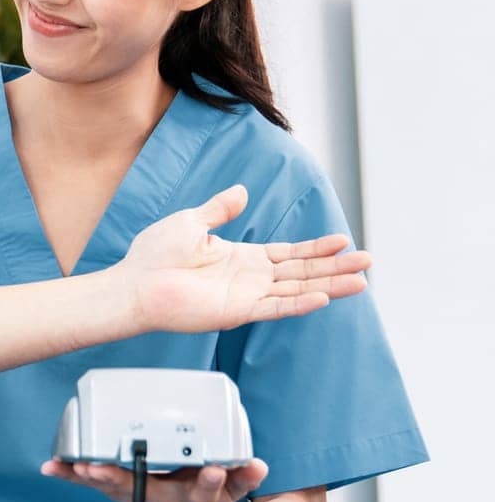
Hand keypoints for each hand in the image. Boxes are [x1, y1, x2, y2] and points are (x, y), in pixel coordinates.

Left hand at [118, 185, 370, 332]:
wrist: (134, 283)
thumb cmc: (154, 255)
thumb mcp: (191, 223)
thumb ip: (220, 210)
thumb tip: (241, 190)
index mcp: (241, 258)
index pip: (289, 254)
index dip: (316, 248)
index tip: (343, 241)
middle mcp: (249, 278)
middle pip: (302, 272)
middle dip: (334, 267)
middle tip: (367, 262)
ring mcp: (245, 296)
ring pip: (297, 290)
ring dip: (329, 285)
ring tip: (361, 282)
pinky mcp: (235, 312)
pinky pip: (274, 308)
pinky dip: (299, 303)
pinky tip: (324, 297)